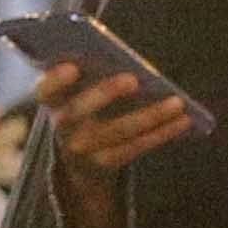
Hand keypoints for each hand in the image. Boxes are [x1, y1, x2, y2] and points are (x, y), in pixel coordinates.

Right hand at [29, 58, 202, 227]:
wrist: (83, 160)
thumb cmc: (90, 107)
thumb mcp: (84, 91)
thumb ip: (95, 74)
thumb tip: (131, 63)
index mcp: (53, 101)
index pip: (44, 90)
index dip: (55, 80)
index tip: (72, 67)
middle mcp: (62, 127)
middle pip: (79, 111)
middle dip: (104, 93)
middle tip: (132, 79)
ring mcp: (82, 149)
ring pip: (117, 131)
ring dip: (150, 115)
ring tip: (177, 102)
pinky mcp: (105, 164)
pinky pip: (135, 147)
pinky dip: (161, 133)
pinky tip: (183, 120)